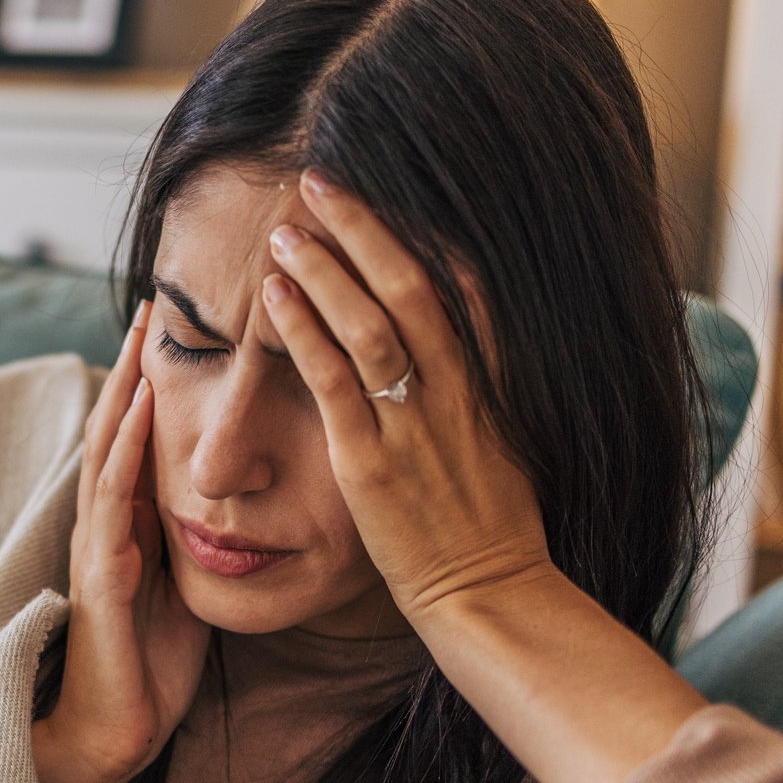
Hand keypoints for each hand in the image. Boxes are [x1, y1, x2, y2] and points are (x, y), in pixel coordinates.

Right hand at [33, 299, 212, 782]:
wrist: (113, 736)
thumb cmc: (149, 669)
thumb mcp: (183, 592)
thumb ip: (193, 546)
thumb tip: (233, 511)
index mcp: (127, 527)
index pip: (139, 441)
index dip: (153, 385)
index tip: (177, 329)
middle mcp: (105, 524)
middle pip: (118, 427)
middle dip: (134, 365)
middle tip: (154, 300)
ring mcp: (97, 545)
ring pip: (110, 447)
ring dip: (126, 386)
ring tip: (146, 330)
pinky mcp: (103, 575)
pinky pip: (114, 497)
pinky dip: (128, 445)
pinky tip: (143, 405)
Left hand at [262, 170, 707, 782]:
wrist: (491, 598)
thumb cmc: (491, 532)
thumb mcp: (505, 447)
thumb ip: (484, 393)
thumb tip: (470, 350)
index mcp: (489, 387)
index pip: (466, 289)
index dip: (425, 235)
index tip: (391, 192)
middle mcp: (456, 395)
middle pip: (414, 288)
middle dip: (366, 231)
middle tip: (321, 184)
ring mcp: (413, 427)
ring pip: (372, 325)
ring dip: (327, 269)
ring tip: (290, 229)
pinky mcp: (371, 464)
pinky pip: (336, 382)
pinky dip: (305, 330)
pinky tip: (278, 295)